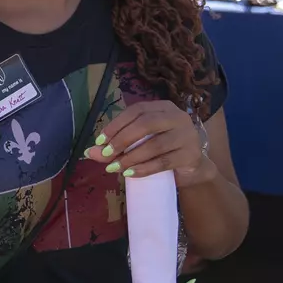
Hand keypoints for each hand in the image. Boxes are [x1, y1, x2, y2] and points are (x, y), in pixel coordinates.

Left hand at [85, 100, 215, 187]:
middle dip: (122, 139)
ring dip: (131, 157)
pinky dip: (144, 168)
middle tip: (106, 155)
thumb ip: (117, 146)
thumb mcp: (140, 145)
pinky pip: (164, 162)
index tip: (100, 141)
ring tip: (115, 167)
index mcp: (163, 108)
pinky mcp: (191, 155)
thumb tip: (90, 152)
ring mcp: (187, 135)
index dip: (117, 124)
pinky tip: (129, 174)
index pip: (136, 111)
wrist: (193, 168)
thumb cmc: (163, 150)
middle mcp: (177, 117)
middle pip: (146, 124)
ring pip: (155, 144)